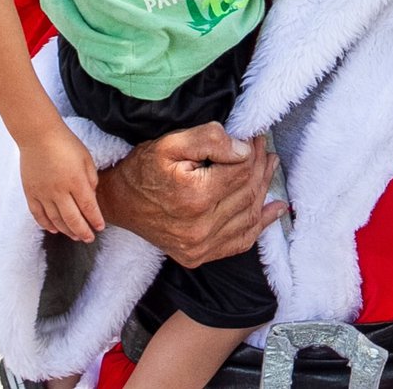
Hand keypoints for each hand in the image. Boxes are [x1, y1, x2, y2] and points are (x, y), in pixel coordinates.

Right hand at [20, 125, 103, 242]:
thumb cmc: (65, 144)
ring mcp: (43, 194)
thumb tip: (91, 197)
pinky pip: (38, 215)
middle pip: (73, 219)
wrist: (38, 135)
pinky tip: (54, 229)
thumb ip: (91, 180)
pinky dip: (46, 225)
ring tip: (75, 236)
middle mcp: (59, 191)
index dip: (95, 220)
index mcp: (76, 181)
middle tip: (89, 238)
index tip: (100, 227)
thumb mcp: (86, 159)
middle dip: (83, 232)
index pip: (89, 208)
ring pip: (56, 220)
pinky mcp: (30, 193)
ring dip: (67, 231)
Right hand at [98, 124, 283, 267]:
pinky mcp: (198, 256)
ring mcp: (199, 247)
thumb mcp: (170, 143)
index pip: (241, 170)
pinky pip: (239, 241)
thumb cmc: (142, 169)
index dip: (252, 150)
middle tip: (264, 148)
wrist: (117, 202)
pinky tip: (275, 209)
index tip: (255, 136)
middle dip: (260, 166)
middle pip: (247, 191)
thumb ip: (209, 140)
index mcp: (195, 197)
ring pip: (247, 215)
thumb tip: (243, 150)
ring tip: (270, 167)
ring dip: (264, 189)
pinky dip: (260, 224)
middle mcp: (200, 228)